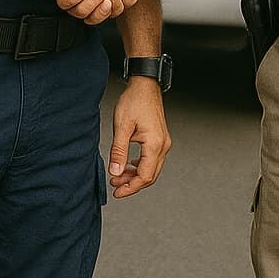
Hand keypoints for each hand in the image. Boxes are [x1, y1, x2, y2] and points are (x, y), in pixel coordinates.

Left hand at [107, 77, 170, 198]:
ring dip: (135, 175)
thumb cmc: (135, 101)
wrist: (145, 85)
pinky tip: (129, 165)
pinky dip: (140, 166)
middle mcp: (163, 145)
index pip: (145, 176)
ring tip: (118, 176)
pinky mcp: (160, 138)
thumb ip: (119, 152)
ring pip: (151, 168)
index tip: (117, 192)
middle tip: (115, 185)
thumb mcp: (121, 127)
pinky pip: (152, 159)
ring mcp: (163, 142)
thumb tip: (116, 172)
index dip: (130, 188)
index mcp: (155, 144)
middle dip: (132, 184)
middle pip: (150, 175)